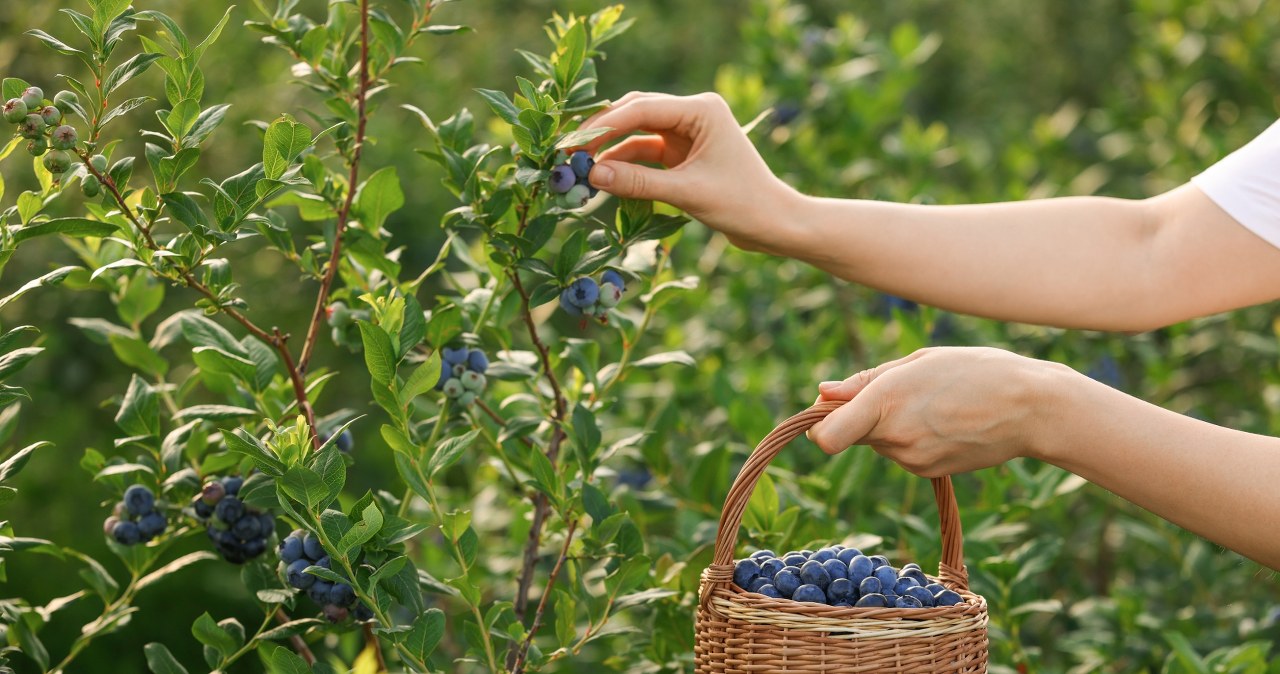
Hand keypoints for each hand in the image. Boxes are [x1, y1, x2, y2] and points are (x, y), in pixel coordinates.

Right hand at [579, 91, 803, 253]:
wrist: (774, 225)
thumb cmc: (741, 204)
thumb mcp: (686, 193)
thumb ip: (638, 182)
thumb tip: (592, 175)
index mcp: (701, 109)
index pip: (642, 108)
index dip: (605, 125)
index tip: (574, 142)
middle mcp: (694, 113)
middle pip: (635, 113)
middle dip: (603, 133)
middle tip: (569, 152)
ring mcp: (688, 133)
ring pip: (637, 134)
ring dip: (611, 151)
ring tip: (581, 170)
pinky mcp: (684, 154)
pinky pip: (646, 154)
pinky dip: (626, 165)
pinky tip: (603, 179)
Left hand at [806, 347, 1060, 476]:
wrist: (1031, 409)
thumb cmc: (975, 371)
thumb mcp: (917, 361)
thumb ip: (864, 380)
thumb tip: (822, 392)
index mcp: (885, 401)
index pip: (824, 437)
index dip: (818, 424)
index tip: (828, 408)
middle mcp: (894, 437)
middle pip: (850, 434)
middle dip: (859, 416)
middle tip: (900, 390)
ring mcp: (912, 459)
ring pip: (878, 442)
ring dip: (890, 425)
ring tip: (933, 402)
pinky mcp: (929, 472)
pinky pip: (903, 453)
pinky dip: (912, 438)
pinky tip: (945, 421)